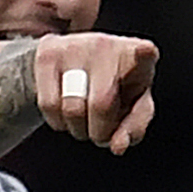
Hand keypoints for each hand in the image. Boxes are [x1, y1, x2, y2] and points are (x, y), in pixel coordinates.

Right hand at [36, 32, 158, 154]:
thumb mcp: (134, 104)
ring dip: (78, 129)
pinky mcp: (47, 55)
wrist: (74, 61)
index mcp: (136, 56)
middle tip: (100, 133)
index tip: (145, 50)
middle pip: (101, 104)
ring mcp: (74, 47)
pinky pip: (49, 105)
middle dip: (100, 132)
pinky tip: (66, 113)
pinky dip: (58, 122)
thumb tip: (117, 145)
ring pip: (72, 109)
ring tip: (84, 120)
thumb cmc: (114, 84)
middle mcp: (106, 46)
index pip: (144, 53)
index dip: (143, 53)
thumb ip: (134, 127)